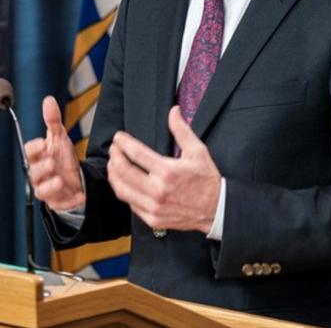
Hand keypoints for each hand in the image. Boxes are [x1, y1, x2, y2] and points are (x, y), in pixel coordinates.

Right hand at [24, 95, 84, 210]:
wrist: (75, 177)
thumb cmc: (63, 157)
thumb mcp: (59, 137)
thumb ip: (53, 120)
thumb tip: (48, 100)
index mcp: (37, 157)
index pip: (29, 152)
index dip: (34, 148)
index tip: (43, 143)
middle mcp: (39, 174)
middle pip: (33, 172)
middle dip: (42, 168)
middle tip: (52, 162)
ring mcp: (47, 189)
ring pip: (42, 191)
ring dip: (50, 186)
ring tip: (60, 180)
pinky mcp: (57, 202)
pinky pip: (59, 205)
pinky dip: (69, 202)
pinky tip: (80, 196)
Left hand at [107, 105, 220, 233]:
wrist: (217, 209)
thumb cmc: (207, 180)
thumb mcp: (198, 151)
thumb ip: (181, 130)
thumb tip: (173, 111)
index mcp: (167, 172)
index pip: (136, 153)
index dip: (123, 143)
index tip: (119, 138)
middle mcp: (158, 190)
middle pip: (124, 172)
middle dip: (115, 157)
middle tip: (114, 149)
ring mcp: (154, 207)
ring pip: (122, 190)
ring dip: (114, 175)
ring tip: (114, 165)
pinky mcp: (153, 219)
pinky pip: (131, 204)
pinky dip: (124, 192)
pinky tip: (124, 183)